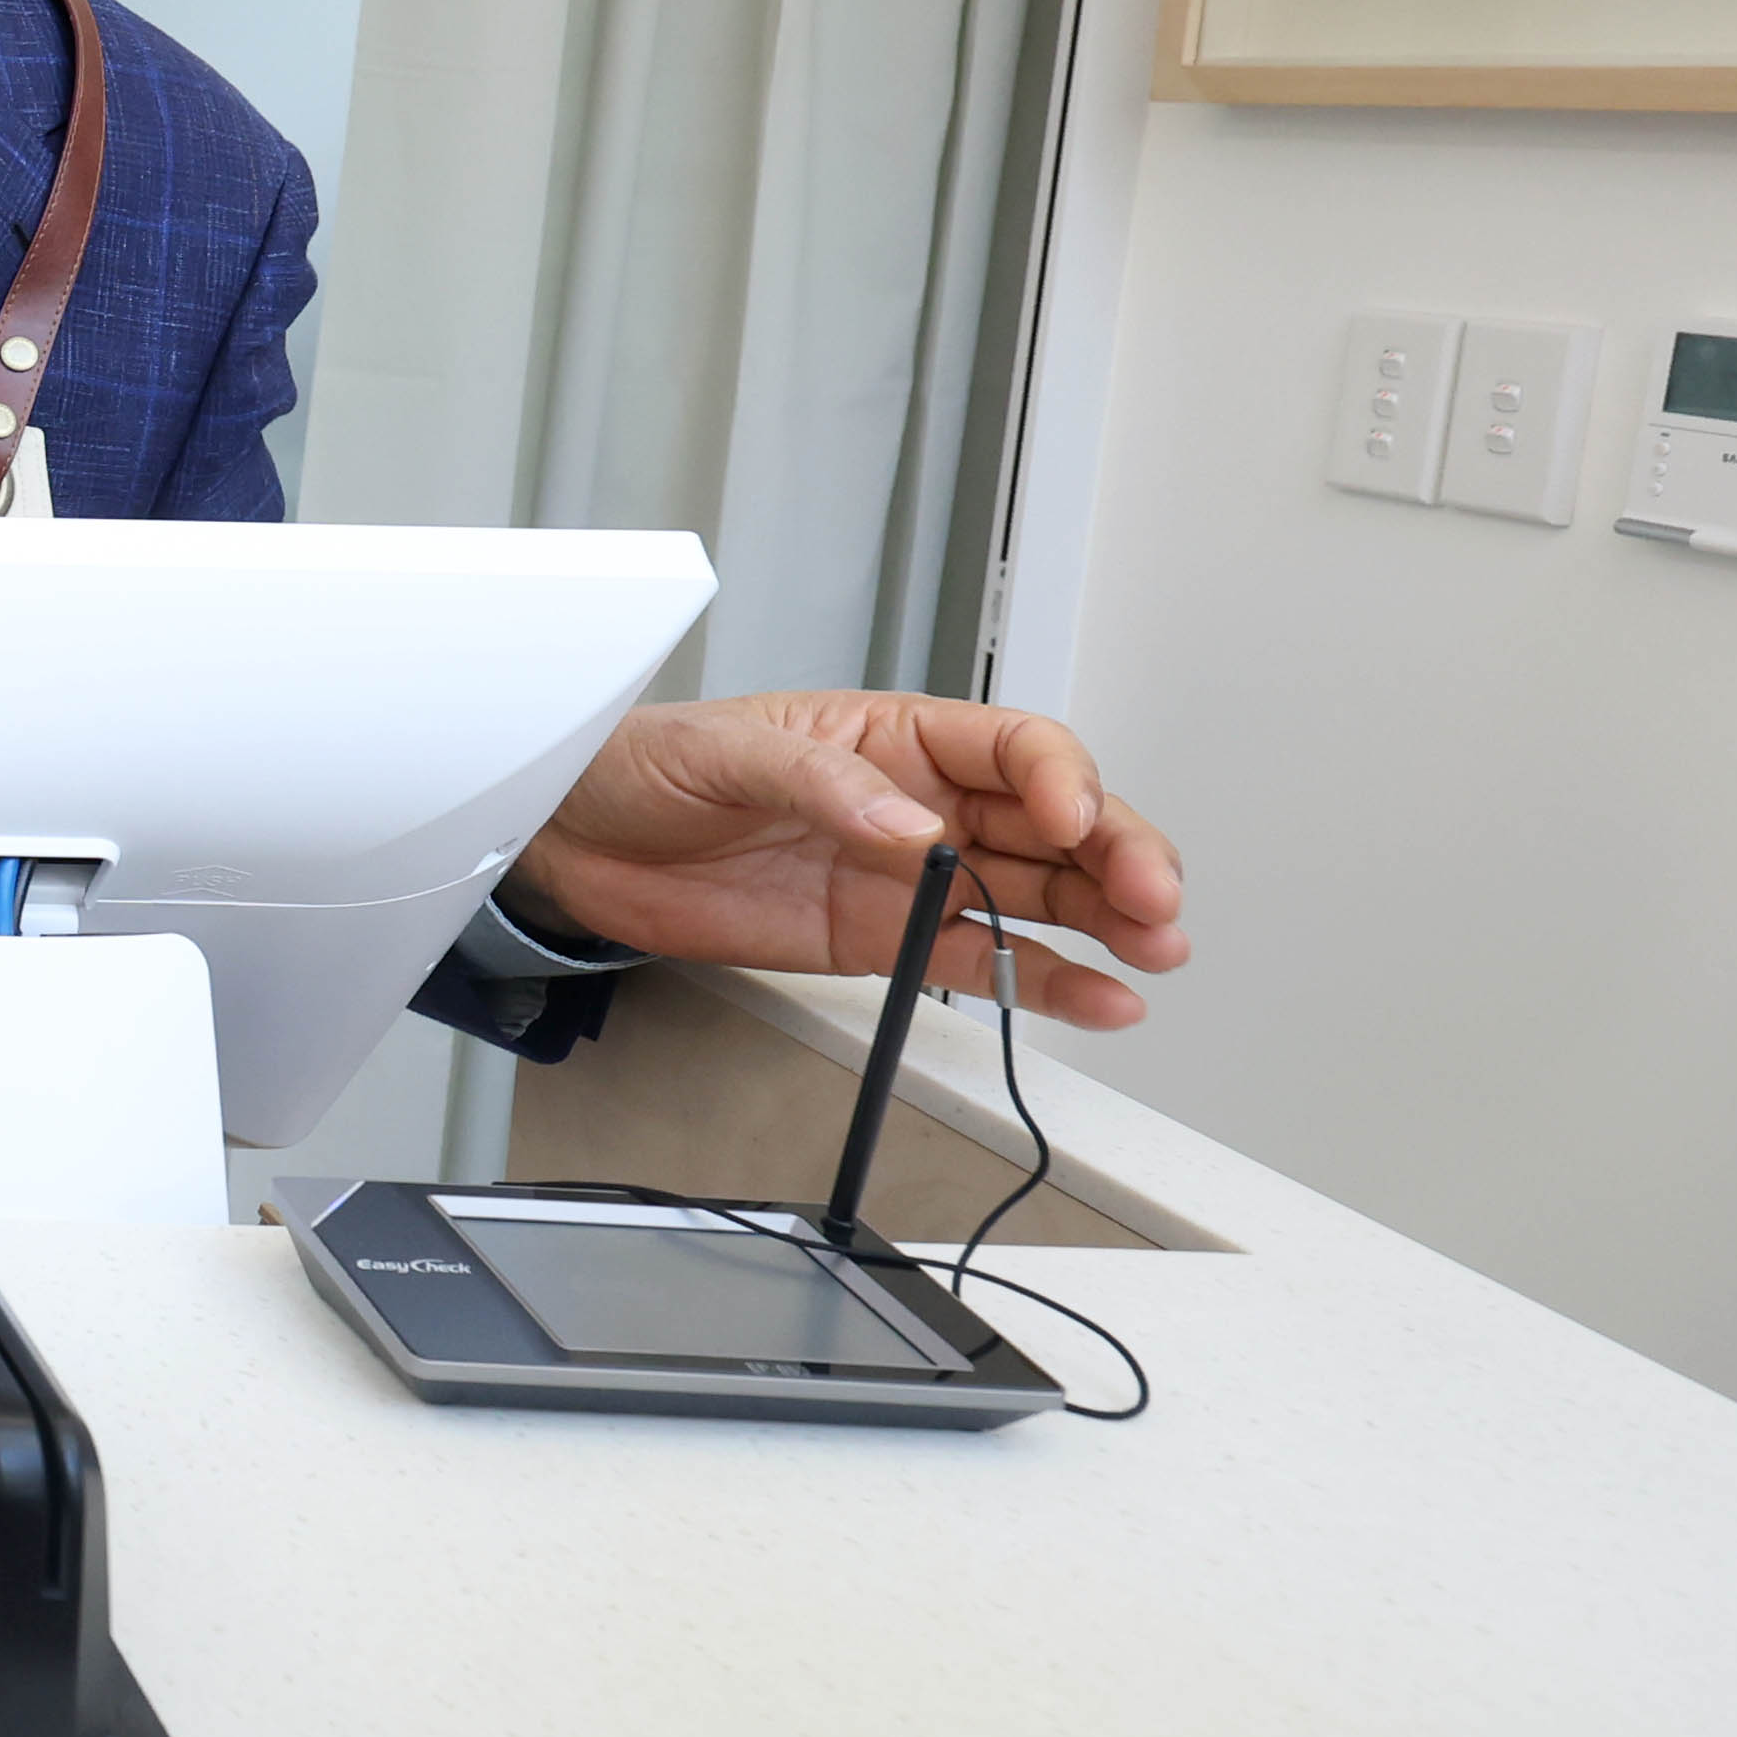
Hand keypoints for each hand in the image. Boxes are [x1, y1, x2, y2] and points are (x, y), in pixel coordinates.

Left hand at [507, 693, 1190, 1029]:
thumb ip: (825, 788)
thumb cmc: (651, 767)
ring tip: (1156, 953)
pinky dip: (1045, 981)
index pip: (1015, 747)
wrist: (580, 840)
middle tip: (1154, 900)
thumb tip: (912, 828)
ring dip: (1104, 922)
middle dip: (1116, 855)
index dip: (1062, 779)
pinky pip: (983, 958)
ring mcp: (913, 875)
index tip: (1073, 818)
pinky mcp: (885, 939)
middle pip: (1054, 823)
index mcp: (897, 736)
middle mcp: (924, 802)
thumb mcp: (728, 754)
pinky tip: (1099, 1000)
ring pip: (1039, 894)